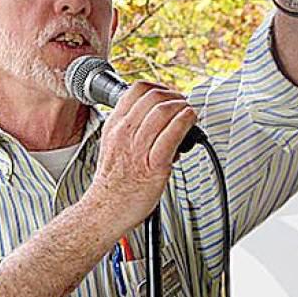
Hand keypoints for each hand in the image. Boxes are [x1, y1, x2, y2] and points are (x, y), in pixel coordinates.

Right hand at [84, 81, 197, 233]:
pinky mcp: (153, 165)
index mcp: (114, 125)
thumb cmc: (113, 182)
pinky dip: (185, 122)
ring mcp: (138, 148)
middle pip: (153, 97)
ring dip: (182, 107)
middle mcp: (125, 133)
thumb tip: (156, 119)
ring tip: (189, 113)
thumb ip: (129, 128)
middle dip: (174, 96)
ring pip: (163, 112)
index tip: (168, 94)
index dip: (159, 86)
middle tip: (183, 104)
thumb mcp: (112, 144)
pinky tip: (191, 122)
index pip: (137, 89)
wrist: (106, 209)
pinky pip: (172, 135)